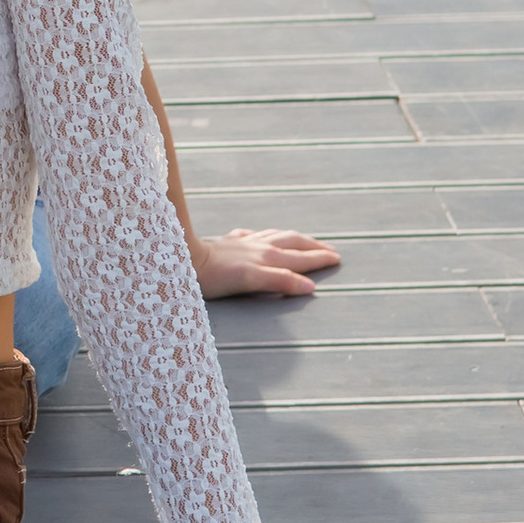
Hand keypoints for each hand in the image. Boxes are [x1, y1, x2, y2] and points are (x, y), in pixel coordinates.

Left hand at [191, 225, 339, 301]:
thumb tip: (309, 286)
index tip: (337, 258)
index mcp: (268, 258)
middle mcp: (260, 247)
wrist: (186, 259)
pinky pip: (252, 235)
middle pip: (293, 243)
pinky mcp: (229, 243)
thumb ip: (280, 281)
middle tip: (331, 249)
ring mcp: (244, 243)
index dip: (319, 259)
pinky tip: (261, 237)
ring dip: (295, 238)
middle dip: (314, 246)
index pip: (301, 258)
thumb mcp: (251, 281)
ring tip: (305, 239)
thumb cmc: (216, 276)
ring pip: (276, 236)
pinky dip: (265, 236)